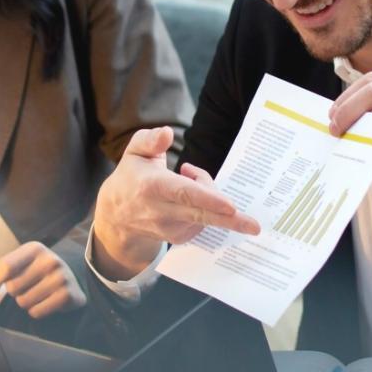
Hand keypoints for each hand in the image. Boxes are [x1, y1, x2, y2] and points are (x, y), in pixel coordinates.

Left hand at [0, 242, 86, 318]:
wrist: (71, 280)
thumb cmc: (38, 271)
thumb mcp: (19, 263)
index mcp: (35, 249)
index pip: (6, 266)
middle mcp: (49, 260)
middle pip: (13, 287)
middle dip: (15, 291)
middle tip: (26, 286)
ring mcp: (60, 278)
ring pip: (23, 302)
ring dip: (25, 302)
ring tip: (36, 293)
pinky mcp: (66, 295)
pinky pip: (36, 312)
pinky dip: (36, 311)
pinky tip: (44, 302)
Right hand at [90, 127, 259, 279]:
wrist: (116, 215)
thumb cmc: (131, 176)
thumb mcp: (134, 152)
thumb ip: (150, 140)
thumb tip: (168, 133)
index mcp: (152, 187)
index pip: (184, 194)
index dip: (209, 199)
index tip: (231, 206)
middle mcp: (161, 212)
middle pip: (201, 215)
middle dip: (231, 220)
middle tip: (255, 225)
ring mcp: (170, 229)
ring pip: (205, 213)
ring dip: (211, 196)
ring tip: (190, 178)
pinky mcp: (178, 238)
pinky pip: (203, 222)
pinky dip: (206, 208)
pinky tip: (190, 197)